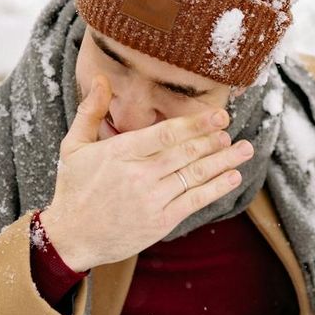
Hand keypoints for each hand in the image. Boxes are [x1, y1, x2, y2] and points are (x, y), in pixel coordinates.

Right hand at [39, 75, 254, 270]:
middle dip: (213, 140)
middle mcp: (139, 174)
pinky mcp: (160, 222)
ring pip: (194, 175)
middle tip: (232, 129)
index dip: (195, 124)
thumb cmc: (73, 189)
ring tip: (243, 150)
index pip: (166, 134)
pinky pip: (194, 201)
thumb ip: (91, 111)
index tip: (218, 116)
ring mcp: (152, 199)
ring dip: (222, 162)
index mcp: (120, 152)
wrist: (71, 237)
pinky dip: (216, 188)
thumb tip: (101, 77)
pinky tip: (232, 177)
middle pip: (185, 153)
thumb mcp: (74, 146)